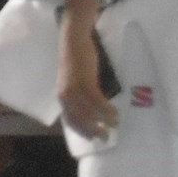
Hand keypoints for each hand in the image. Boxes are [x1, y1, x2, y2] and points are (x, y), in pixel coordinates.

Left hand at [58, 0, 117, 140]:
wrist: (73, 38)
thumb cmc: (77, 58)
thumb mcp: (77, 80)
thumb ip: (82, 93)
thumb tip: (94, 107)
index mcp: (62, 97)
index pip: (70, 120)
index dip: (81, 131)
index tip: (92, 138)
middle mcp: (65, 96)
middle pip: (78, 119)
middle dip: (92, 131)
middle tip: (105, 138)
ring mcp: (74, 88)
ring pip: (88, 112)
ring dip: (102, 121)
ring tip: (115, 125)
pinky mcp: (84, 80)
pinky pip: (96, 100)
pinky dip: (105, 109)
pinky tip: (114, 113)